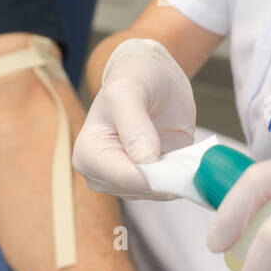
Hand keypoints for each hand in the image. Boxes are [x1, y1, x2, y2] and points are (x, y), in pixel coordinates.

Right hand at [72, 38, 195, 199]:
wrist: (152, 77)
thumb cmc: (133, 79)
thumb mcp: (128, 91)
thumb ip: (135, 126)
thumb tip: (145, 162)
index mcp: (88, 154)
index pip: (124, 177)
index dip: (152, 171)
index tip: (170, 156)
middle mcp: (104, 174)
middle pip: (141, 189)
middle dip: (164, 173)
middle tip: (177, 149)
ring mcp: (128, 180)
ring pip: (158, 192)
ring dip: (175, 173)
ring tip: (176, 145)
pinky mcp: (152, 180)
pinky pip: (171, 188)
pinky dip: (181, 174)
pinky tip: (181, 154)